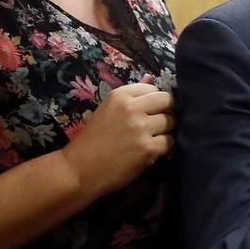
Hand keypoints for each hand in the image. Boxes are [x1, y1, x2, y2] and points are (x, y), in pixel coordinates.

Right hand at [60, 83, 174, 196]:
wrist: (78, 170)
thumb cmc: (92, 140)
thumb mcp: (107, 110)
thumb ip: (131, 95)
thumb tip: (150, 78)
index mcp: (120, 95)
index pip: (153, 88)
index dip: (153, 101)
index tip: (146, 111)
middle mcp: (131, 107)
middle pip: (167, 101)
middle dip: (164, 112)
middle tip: (154, 124)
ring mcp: (141, 128)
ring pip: (171, 122)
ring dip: (164, 131)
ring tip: (149, 138)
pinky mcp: (148, 148)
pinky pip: (169, 142)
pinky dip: (162, 147)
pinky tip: (149, 151)